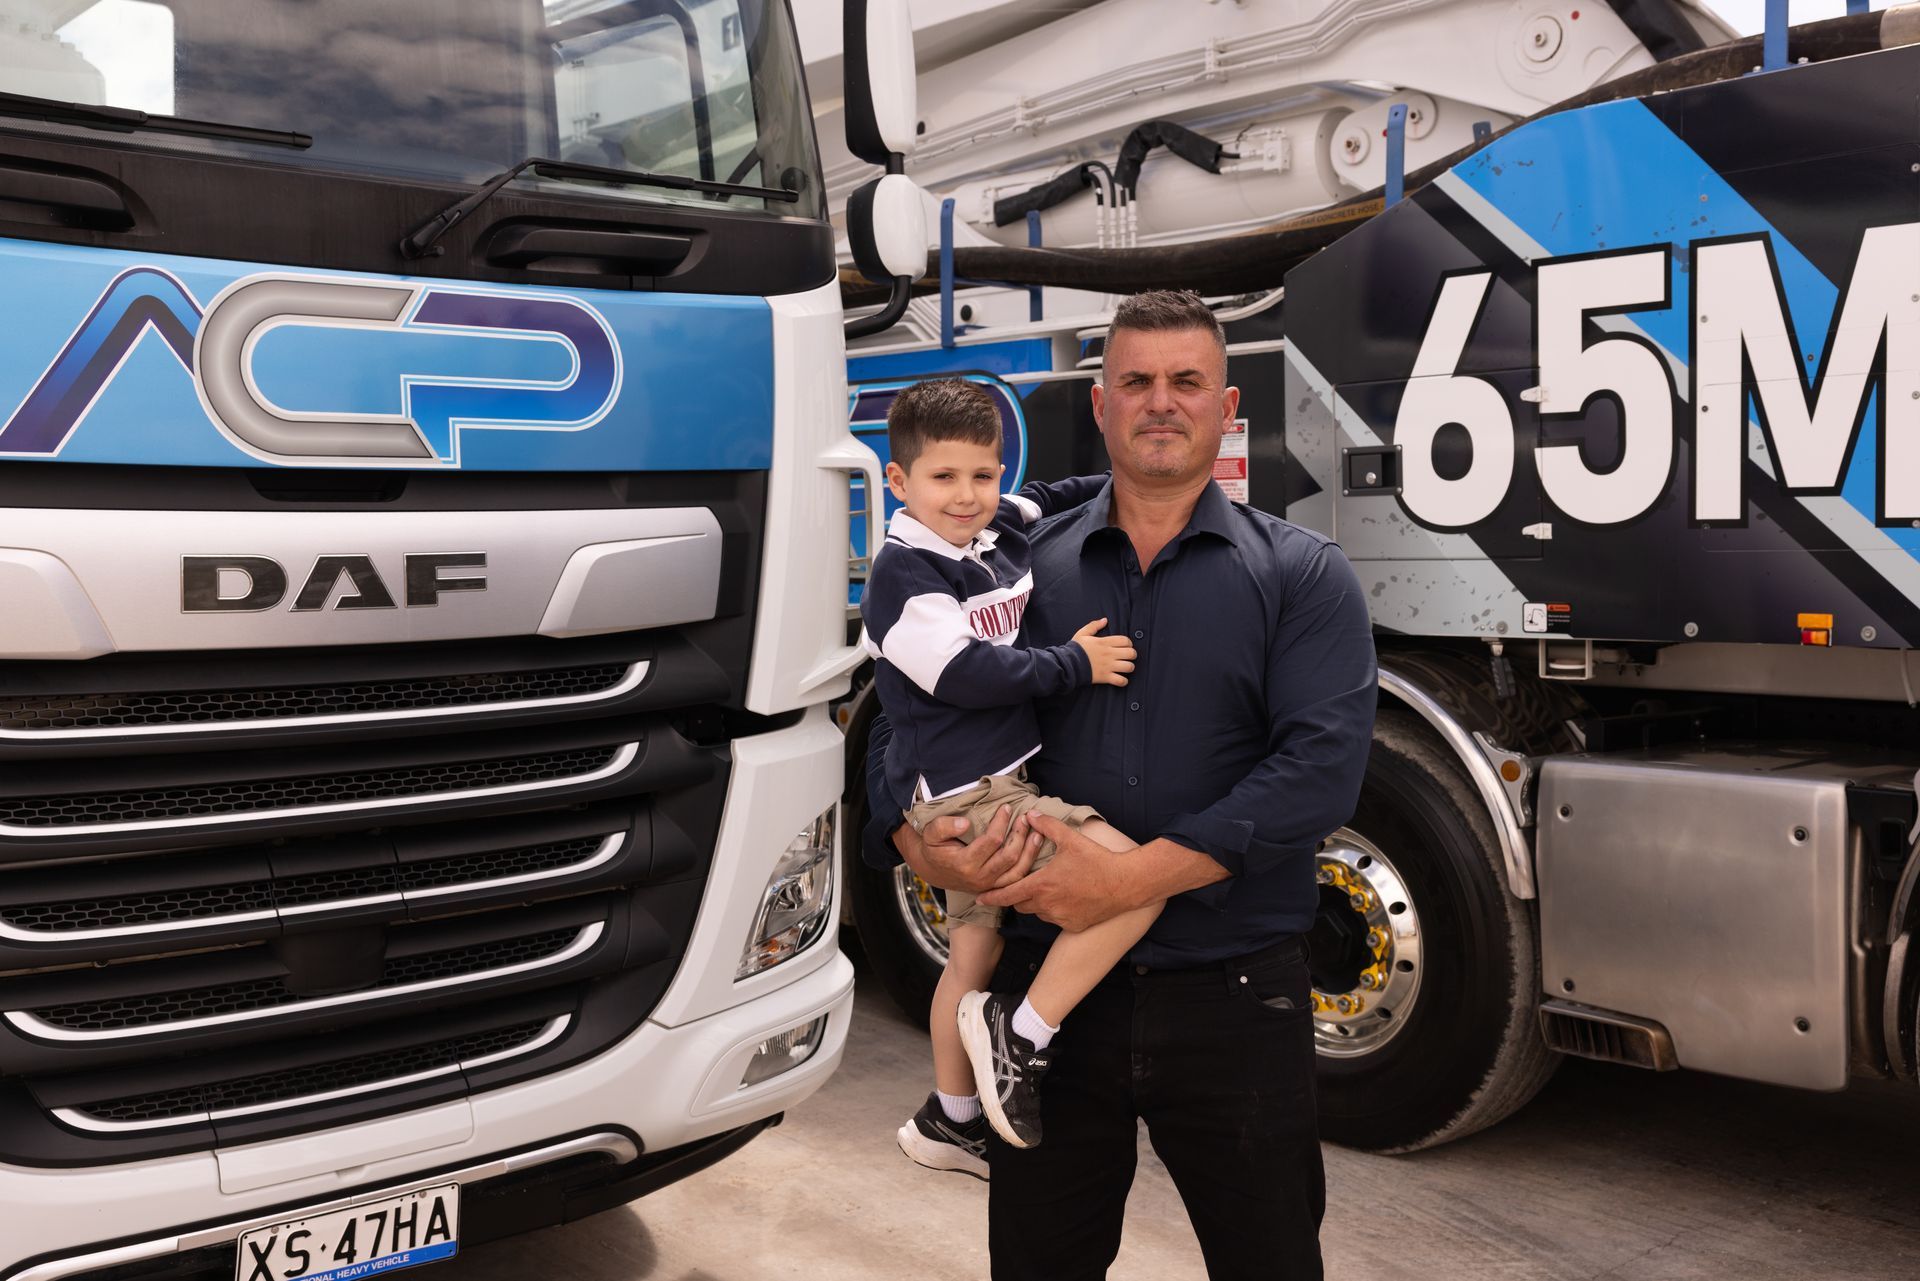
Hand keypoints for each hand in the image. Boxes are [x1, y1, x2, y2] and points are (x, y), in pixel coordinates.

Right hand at [891, 803, 1041, 893]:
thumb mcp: (931, 834)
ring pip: (1017, 871)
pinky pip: (1018, 879)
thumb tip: (965, 823)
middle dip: (1020, 835)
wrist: (935, 871)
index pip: (992, 841)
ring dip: (1030, 851)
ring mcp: (990, 885)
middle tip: (1025, 817)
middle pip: (1008, 856)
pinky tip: (1035, 848)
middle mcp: (979, 877)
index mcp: (964, 863)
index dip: (1001, 822)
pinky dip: (1029, 864)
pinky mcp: (996, 888)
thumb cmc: (935, 848)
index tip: (1007, 807)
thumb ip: (944, 826)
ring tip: (1038, 832)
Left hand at [976, 815, 1139, 931]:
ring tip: (1045, 889)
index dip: (992, 896)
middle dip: (1016, 896)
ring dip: (1036, 903)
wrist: (1125, 884)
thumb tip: (1030, 814)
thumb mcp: (1070, 839)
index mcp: (1041, 884)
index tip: (979, 898)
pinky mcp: (1073, 925)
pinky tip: (1064, 898)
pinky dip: (1054, 911)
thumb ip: (1047, 826)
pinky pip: (1055, 920)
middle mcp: (1047, 905)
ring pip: (1038, 912)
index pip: (1007, 894)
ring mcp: (1060, 917)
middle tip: (1018, 886)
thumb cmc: (1097, 860)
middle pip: (1021, 904)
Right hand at [1072, 617, 1136, 686]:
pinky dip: (1123, 681)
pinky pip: (1121, 681)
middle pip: (1131, 653)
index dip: (1128, 643)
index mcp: (1104, 642)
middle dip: (1132, 655)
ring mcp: (1108, 666)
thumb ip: (1094, 625)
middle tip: (1127, 657)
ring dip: (1129, 667)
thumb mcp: (1082, 634)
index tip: (1125, 646)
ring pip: (1129, 667)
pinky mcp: (1105, 677)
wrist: (1068, 665)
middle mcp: (1109, 654)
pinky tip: (1120, 679)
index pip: (1125, 640)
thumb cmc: (1075, 649)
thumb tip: (1104, 620)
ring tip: (1125, 667)